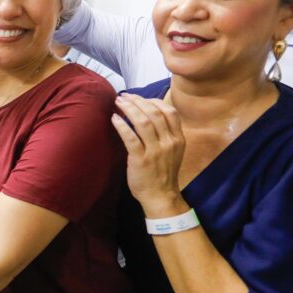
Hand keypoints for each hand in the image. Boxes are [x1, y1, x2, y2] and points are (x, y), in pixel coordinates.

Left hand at [111, 94, 187, 215]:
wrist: (160, 196)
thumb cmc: (163, 172)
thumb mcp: (173, 150)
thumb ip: (165, 133)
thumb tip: (149, 113)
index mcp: (178, 138)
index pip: (169, 112)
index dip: (153, 101)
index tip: (140, 98)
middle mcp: (169, 142)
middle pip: (154, 113)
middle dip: (138, 101)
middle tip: (125, 96)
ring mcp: (156, 151)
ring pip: (143, 122)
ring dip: (129, 109)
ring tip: (118, 102)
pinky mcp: (141, 160)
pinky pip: (131, 138)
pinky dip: (122, 126)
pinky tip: (114, 118)